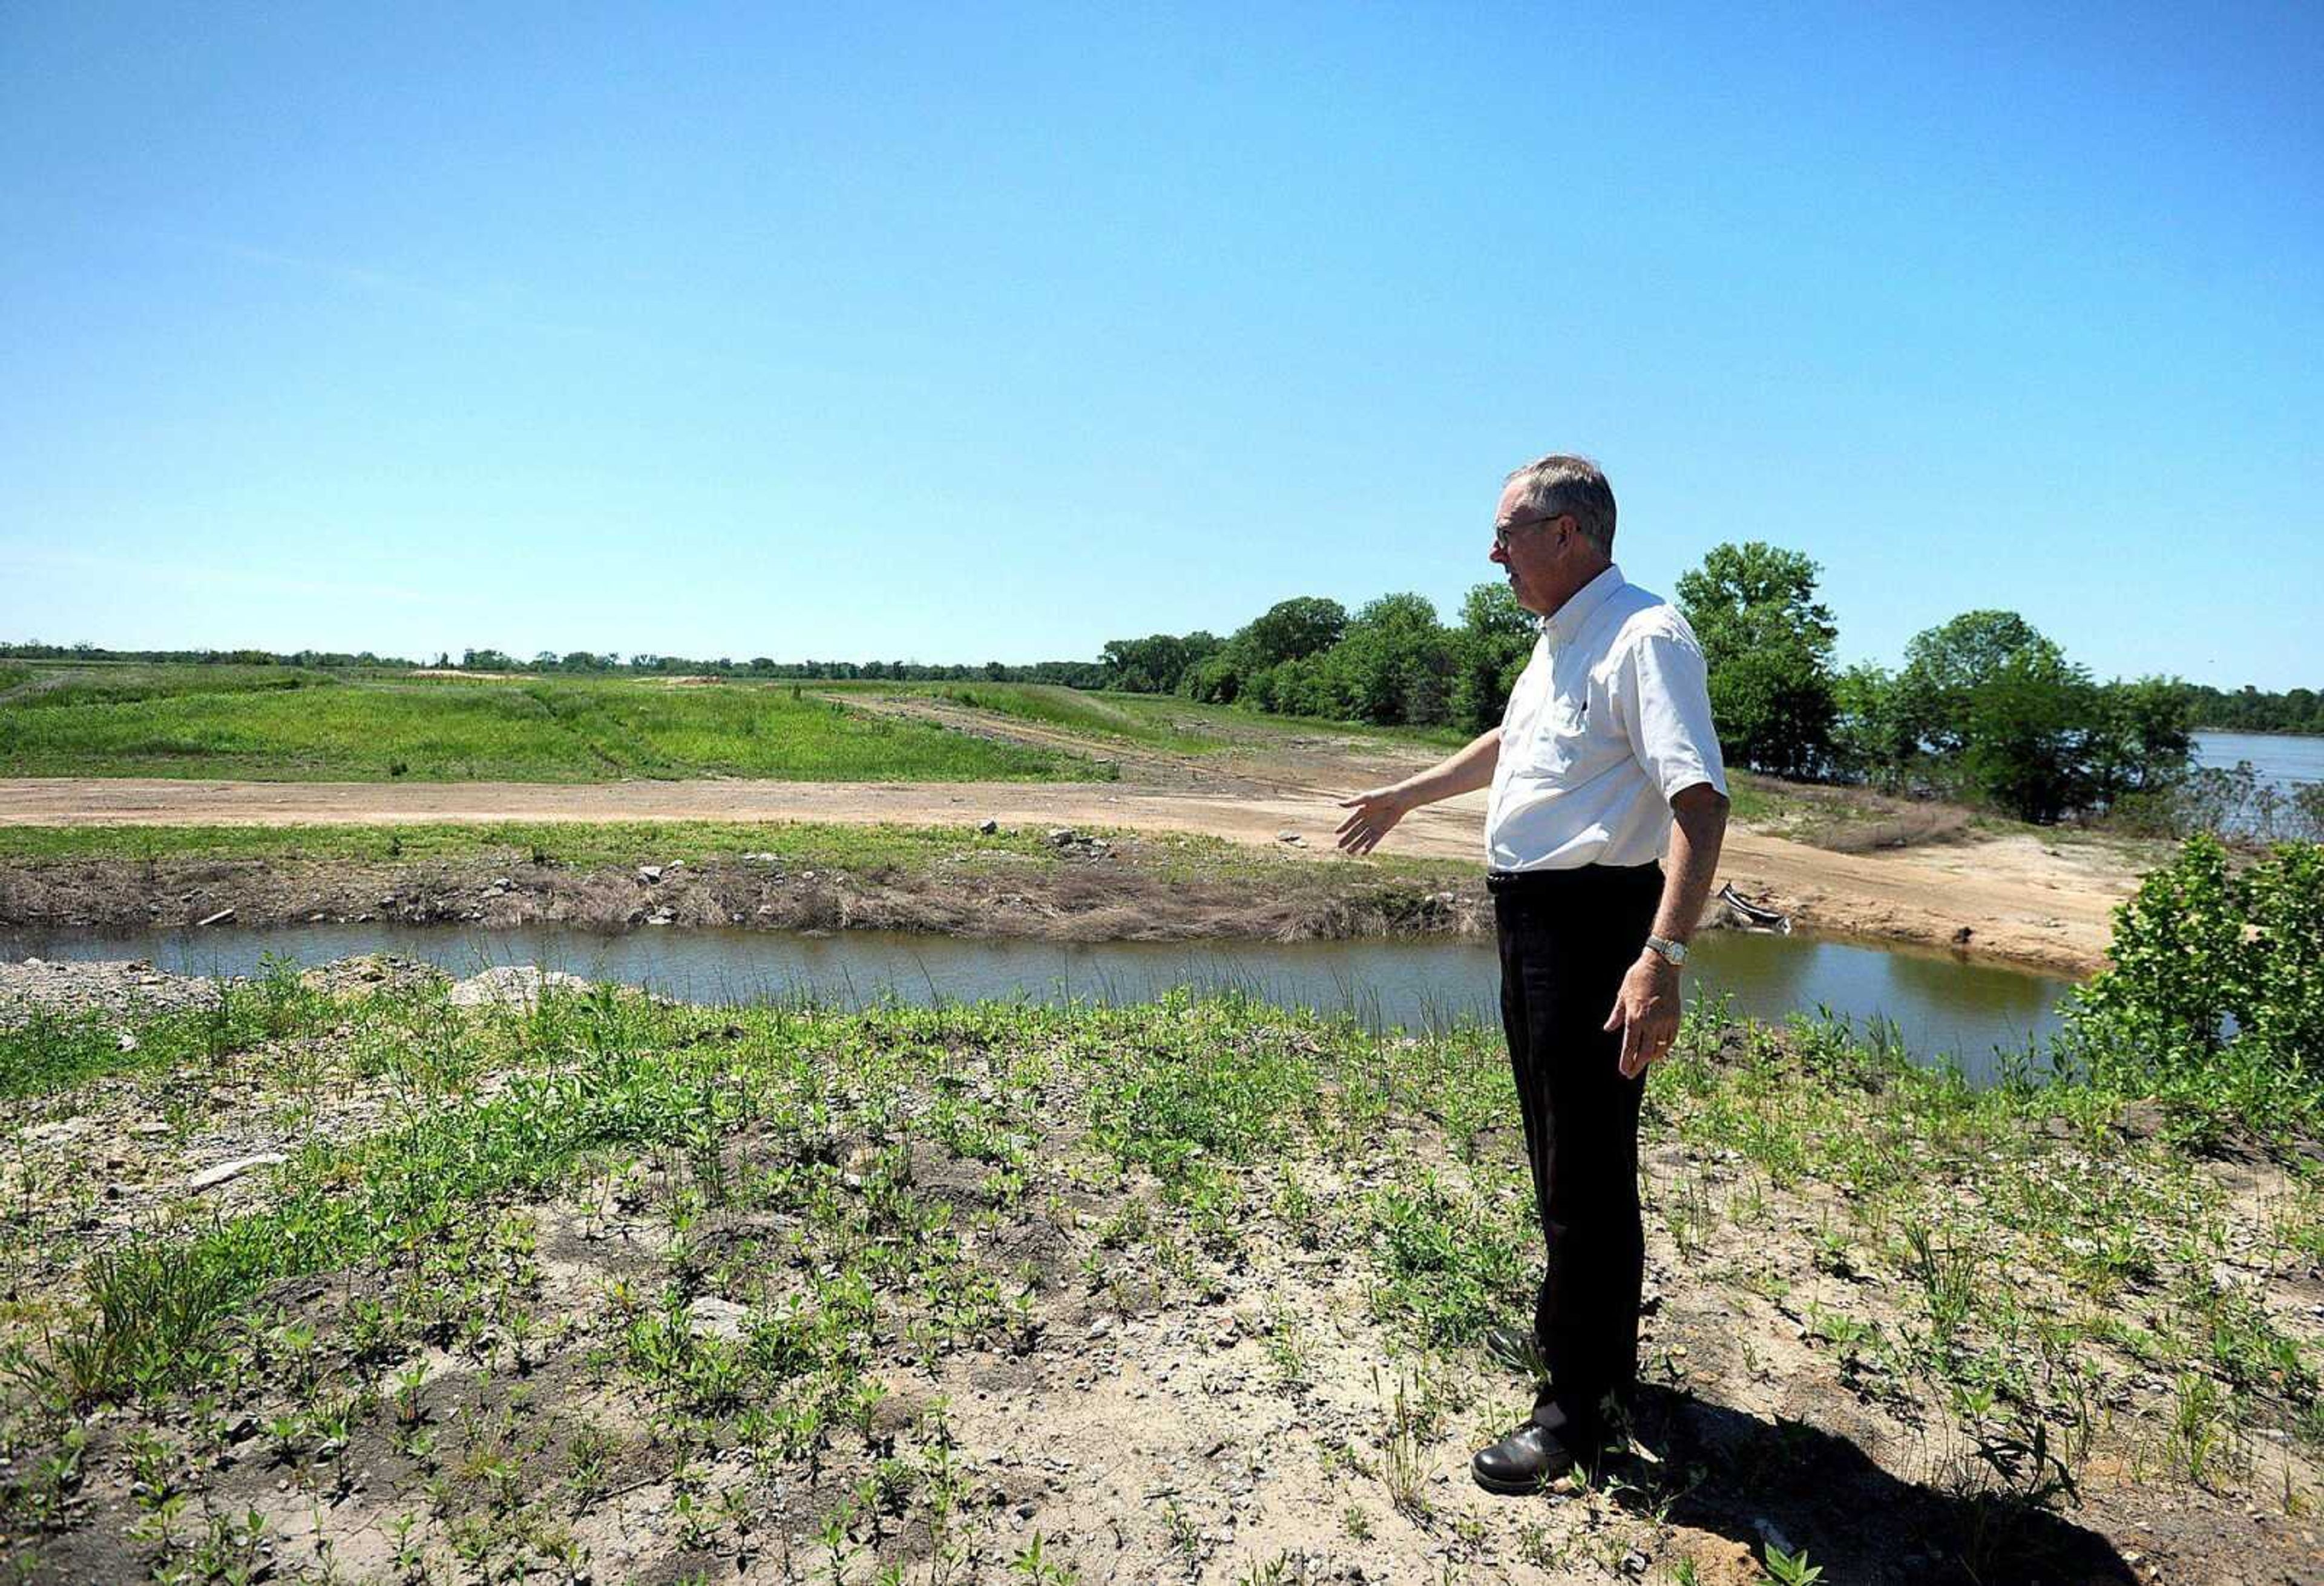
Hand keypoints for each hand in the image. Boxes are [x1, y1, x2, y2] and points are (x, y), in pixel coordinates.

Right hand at [1333, 784, 1411, 855]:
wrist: (1399, 800)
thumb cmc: (1383, 796)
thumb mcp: (1367, 798)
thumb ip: (1354, 802)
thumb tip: (1339, 804)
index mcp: (1362, 811)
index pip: (1350, 821)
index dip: (1344, 827)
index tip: (1336, 833)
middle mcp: (1367, 820)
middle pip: (1355, 832)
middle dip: (1347, 839)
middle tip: (1339, 846)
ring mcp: (1375, 826)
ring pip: (1363, 838)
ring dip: (1356, 845)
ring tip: (1349, 852)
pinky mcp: (1383, 830)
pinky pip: (1374, 840)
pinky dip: (1369, 846)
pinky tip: (1364, 852)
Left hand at [1604, 951, 1681, 1078]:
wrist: (1661, 965)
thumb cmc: (1638, 977)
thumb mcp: (1622, 995)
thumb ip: (1616, 1015)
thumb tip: (1608, 1028)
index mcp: (1634, 1017)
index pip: (1630, 1046)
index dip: (1626, 1061)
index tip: (1624, 1071)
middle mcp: (1650, 1022)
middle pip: (1645, 1052)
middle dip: (1637, 1065)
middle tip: (1631, 1074)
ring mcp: (1664, 1020)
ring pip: (1659, 1048)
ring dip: (1650, 1058)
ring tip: (1643, 1062)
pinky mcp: (1675, 1017)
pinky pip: (1670, 1039)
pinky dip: (1664, 1048)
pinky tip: (1658, 1051)